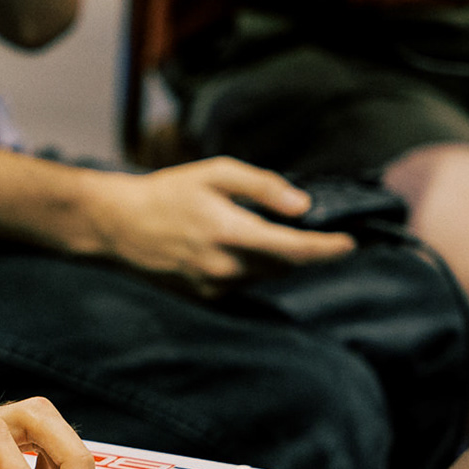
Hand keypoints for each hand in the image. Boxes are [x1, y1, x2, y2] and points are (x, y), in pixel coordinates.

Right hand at [81, 158, 355, 285]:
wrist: (118, 223)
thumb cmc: (168, 191)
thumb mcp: (215, 173)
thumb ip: (262, 186)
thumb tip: (304, 206)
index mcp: (231, 232)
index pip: (294, 249)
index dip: (327, 249)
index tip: (350, 244)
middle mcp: (224, 266)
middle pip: (284, 268)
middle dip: (303, 254)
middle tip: (314, 237)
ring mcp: (212, 285)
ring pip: (264, 278)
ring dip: (277, 263)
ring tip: (273, 242)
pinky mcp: (203, 295)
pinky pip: (242, 285)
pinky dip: (252, 271)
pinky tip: (240, 253)